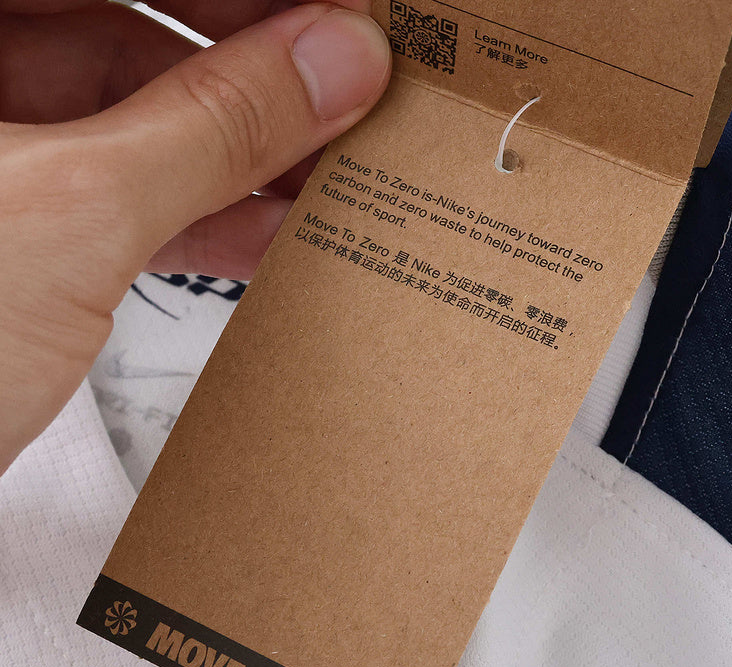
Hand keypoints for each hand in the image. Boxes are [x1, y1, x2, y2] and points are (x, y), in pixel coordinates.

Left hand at [0, 0, 390, 473]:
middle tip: (346, 95)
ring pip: (132, 116)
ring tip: (326, 173)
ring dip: (239, 154)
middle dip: (254, 73)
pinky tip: (270, 230)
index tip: (336, 20)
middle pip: (127, 29)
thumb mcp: (70, 222)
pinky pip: (118, 191)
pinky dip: (199, 213)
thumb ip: (210, 132)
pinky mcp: (8, 224)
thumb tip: (329, 68)